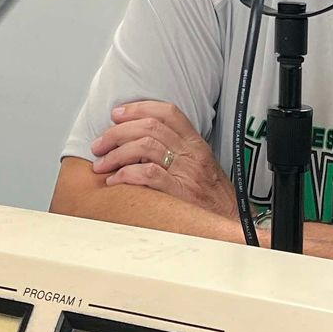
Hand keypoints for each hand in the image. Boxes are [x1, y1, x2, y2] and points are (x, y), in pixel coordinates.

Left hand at [88, 101, 237, 217]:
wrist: (233, 223)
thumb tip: (139, 143)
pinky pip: (148, 175)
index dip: (139, 108)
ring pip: (145, 147)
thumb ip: (177, 151)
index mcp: (196, 144)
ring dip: (116, 154)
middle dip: (117, 132)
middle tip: (99, 144)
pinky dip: (126, 175)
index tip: (117, 114)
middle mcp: (191, 154)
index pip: (168, 112)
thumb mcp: (200, 165)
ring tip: (102, 165)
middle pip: (150, 127)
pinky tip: (115, 181)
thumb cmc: (214, 198)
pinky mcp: (180, 193)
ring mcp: (186, 172)